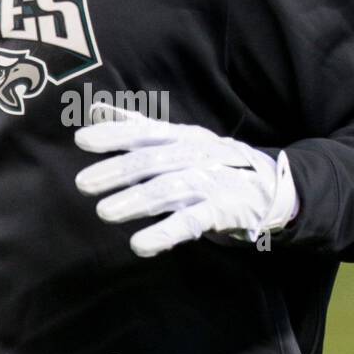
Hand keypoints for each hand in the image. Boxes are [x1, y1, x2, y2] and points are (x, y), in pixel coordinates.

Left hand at [74, 103, 298, 257]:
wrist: (270, 186)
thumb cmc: (213, 162)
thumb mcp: (179, 139)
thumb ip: (137, 127)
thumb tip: (96, 109)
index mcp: (182, 137)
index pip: (145, 131)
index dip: (115, 134)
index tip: (82, 139)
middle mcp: (195, 155)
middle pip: (152, 161)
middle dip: (117, 171)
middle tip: (83, 183)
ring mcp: (210, 182)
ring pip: (169, 190)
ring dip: (135, 201)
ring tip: (104, 213)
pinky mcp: (222, 211)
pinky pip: (190, 222)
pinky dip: (164, 233)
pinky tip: (140, 244)